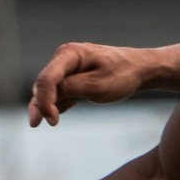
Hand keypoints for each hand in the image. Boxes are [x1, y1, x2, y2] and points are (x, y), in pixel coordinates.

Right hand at [28, 42, 157, 125]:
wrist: (141, 69)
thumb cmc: (122, 75)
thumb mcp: (97, 86)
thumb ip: (70, 88)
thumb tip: (45, 95)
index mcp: (69, 54)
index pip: (47, 79)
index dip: (43, 101)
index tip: (52, 121)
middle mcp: (65, 57)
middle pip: (44, 83)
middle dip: (40, 104)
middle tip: (38, 125)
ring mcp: (68, 66)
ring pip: (49, 88)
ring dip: (45, 105)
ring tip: (41, 123)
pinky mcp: (73, 76)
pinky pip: (59, 91)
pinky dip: (56, 103)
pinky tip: (55, 116)